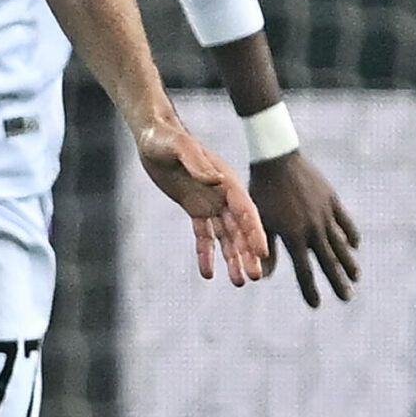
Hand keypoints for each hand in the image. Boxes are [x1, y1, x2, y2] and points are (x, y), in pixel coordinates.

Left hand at [134, 114, 266, 283]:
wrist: (153, 134)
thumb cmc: (166, 136)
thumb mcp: (179, 147)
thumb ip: (197, 163)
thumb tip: (216, 180)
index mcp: (225, 181)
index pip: (245, 211)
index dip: (254, 232)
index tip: (262, 253)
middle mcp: (222, 195)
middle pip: (240, 228)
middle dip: (248, 253)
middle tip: (254, 277)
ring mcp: (210, 203)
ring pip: (225, 236)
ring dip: (233, 258)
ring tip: (238, 282)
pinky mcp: (195, 208)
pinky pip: (203, 235)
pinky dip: (206, 253)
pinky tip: (208, 273)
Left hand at [249, 151, 362, 306]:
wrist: (276, 159)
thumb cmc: (261, 191)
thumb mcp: (258, 221)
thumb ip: (264, 250)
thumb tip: (262, 278)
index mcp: (293, 235)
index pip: (304, 270)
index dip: (310, 288)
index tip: (315, 305)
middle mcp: (313, 228)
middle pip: (329, 262)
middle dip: (337, 282)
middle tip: (346, 299)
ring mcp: (325, 214)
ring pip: (341, 244)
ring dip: (349, 262)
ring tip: (355, 277)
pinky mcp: (333, 201)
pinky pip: (346, 222)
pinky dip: (351, 235)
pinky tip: (354, 246)